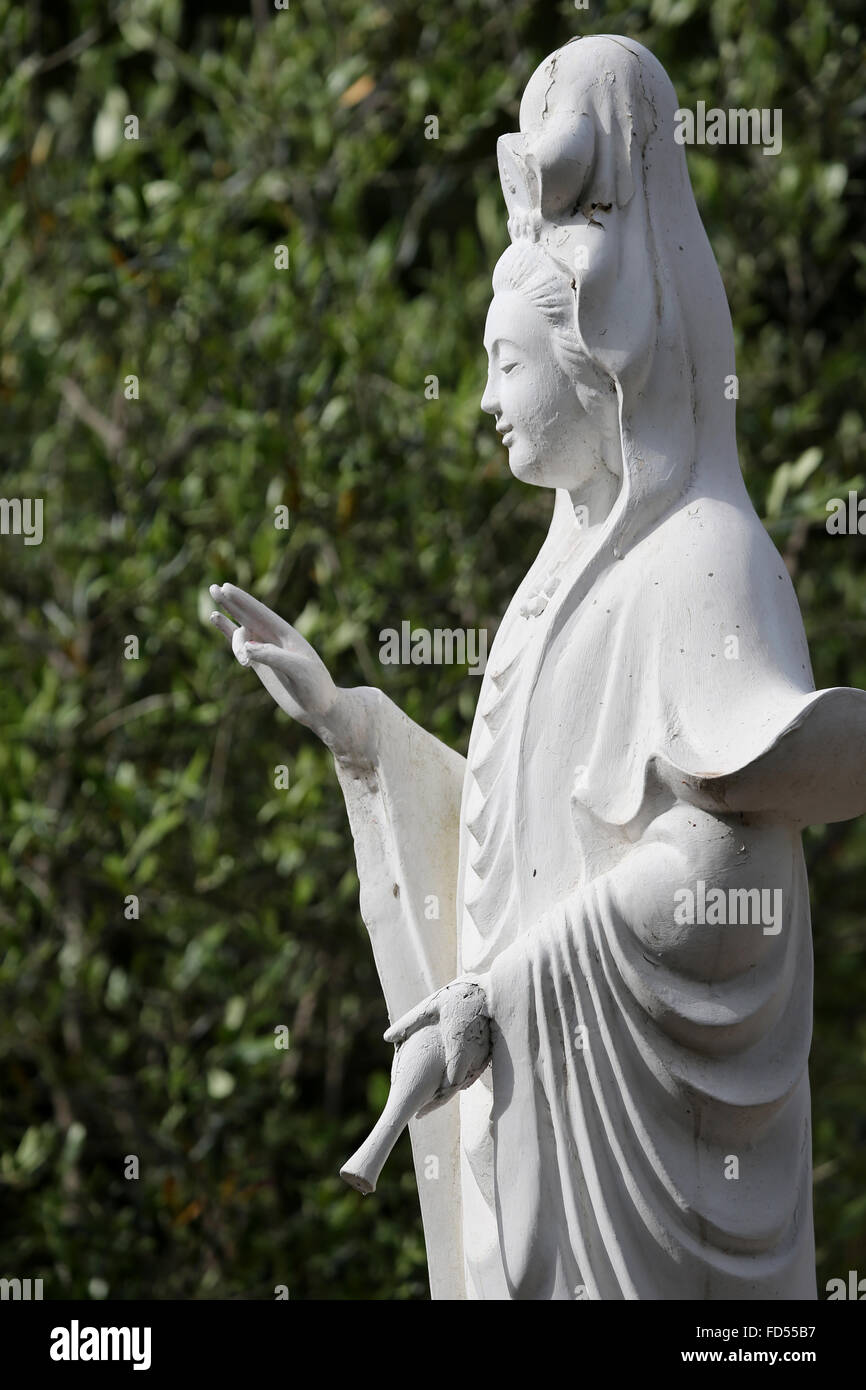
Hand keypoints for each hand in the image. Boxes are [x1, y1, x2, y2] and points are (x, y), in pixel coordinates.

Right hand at [208, 582, 371, 761]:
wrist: (319, 708)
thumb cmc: (315, 687)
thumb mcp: (299, 671)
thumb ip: (272, 657)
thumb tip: (246, 648)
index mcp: (286, 634)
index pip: (261, 613)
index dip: (243, 600)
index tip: (226, 588)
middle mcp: (275, 638)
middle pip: (248, 615)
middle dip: (231, 602)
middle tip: (213, 588)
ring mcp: (266, 649)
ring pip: (241, 635)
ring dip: (236, 645)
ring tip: (246, 663)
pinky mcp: (259, 663)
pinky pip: (239, 644)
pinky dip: (227, 632)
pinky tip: (216, 618)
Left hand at [384, 977, 490, 1111]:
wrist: (490, 991)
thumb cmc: (457, 997)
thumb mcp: (431, 1007)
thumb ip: (409, 1023)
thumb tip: (386, 1037)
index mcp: (457, 1043)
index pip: (451, 1080)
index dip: (438, 1097)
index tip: (421, 1107)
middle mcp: (473, 1053)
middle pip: (458, 1085)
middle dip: (439, 1099)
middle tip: (421, 1110)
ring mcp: (482, 1055)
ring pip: (466, 1080)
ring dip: (449, 1090)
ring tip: (430, 1101)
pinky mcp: (487, 1053)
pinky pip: (473, 1073)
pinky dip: (461, 1080)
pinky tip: (446, 1084)